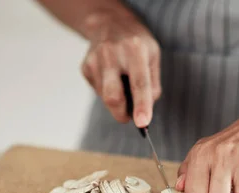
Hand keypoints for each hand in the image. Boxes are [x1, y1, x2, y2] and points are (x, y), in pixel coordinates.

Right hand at [81, 11, 160, 126]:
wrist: (108, 22)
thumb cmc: (137, 44)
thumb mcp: (153, 56)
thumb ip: (153, 85)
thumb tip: (144, 113)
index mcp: (135, 49)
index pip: (139, 83)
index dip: (141, 105)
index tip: (142, 124)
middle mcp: (112, 53)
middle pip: (113, 96)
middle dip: (121, 113)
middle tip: (128, 117)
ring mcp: (95, 60)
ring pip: (105, 97)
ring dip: (117, 100)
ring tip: (122, 82)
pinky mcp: (85, 67)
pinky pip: (98, 91)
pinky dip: (107, 91)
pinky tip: (111, 76)